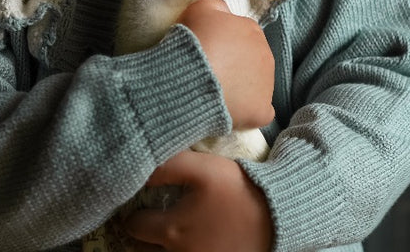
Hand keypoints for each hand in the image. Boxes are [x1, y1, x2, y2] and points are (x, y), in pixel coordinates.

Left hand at [121, 149, 272, 251]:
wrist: (276, 216)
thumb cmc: (236, 189)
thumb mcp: (202, 168)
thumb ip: (167, 167)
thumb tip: (141, 171)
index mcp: (171, 231)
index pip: (134, 226)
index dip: (133, 212)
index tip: (137, 202)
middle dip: (140, 236)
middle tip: (144, 219)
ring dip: (155, 248)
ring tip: (159, 232)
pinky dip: (178, 251)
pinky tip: (184, 240)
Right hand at [178, 0, 274, 129]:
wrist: (193, 76)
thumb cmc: (195, 39)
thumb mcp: (200, 7)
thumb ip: (216, 6)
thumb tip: (222, 12)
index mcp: (252, 30)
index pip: (241, 35)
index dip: (223, 43)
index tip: (209, 49)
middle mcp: (266, 55)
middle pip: (250, 60)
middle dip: (234, 65)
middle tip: (211, 71)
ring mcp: (267, 85)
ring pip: (255, 85)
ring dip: (240, 88)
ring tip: (215, 91)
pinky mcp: (261, 111)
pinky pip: (257, 112)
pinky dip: (245, 112)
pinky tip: (227, 109)